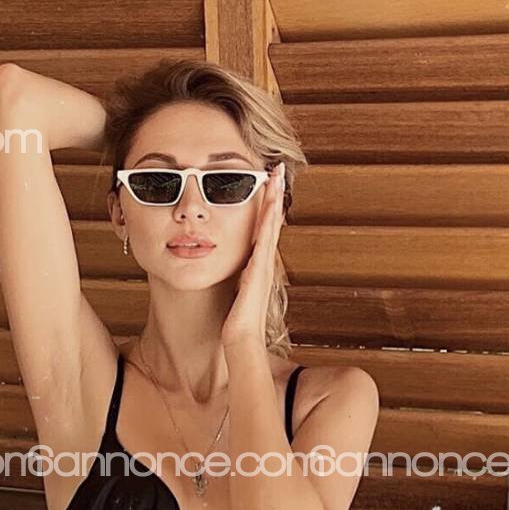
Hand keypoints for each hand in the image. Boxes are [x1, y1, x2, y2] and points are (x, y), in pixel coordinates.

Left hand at [221, 162, 285, 347]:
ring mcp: (264, 265)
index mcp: (257, 266)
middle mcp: (263, 262)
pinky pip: (265, 239)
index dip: (266, 207)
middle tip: (276, 170)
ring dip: (274, 200)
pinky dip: (269, 220)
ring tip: (275, 177)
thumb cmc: (237, 322)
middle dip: (274, 195)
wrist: (241, 339)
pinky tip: (271, 204)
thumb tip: (232, 274)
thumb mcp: (235, 293)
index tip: (267, 185)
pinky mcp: (259, 270)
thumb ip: (236, 281)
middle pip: (271, 221)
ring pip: (271, 225)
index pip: (263, 230)